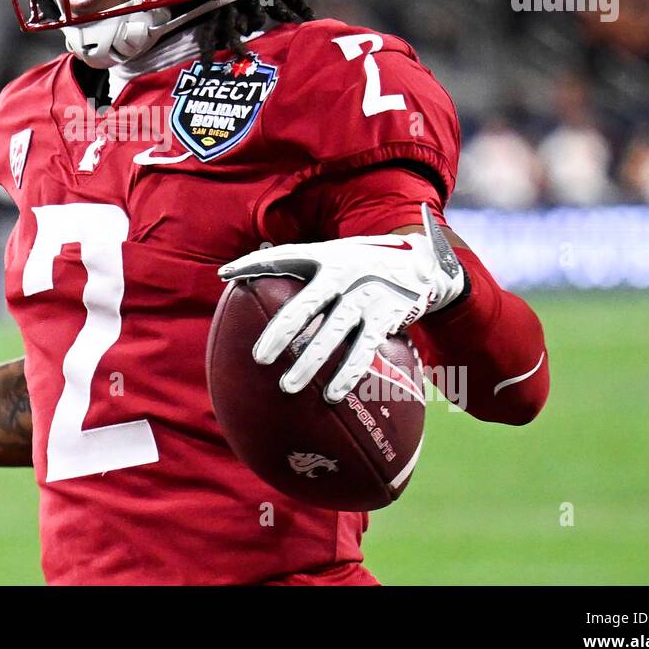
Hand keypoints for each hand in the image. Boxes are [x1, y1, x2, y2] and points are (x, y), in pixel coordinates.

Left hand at [218, 204, 464, 402]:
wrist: (422, 264)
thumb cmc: (362, 263)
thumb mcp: (333, 254)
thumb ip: (294, 263)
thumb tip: (236, 273)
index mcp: (326, 257)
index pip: (285, 257)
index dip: (254, 263)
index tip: (226, 275)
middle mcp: (345, 274)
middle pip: (307, 305)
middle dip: (282, 331)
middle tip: (260, 358)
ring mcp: (367, 296)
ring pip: (334, 334)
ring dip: (310, 362)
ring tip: (287, 387)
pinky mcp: (387, 317)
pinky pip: (364, 350)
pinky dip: (347, 374)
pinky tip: (330, 395)